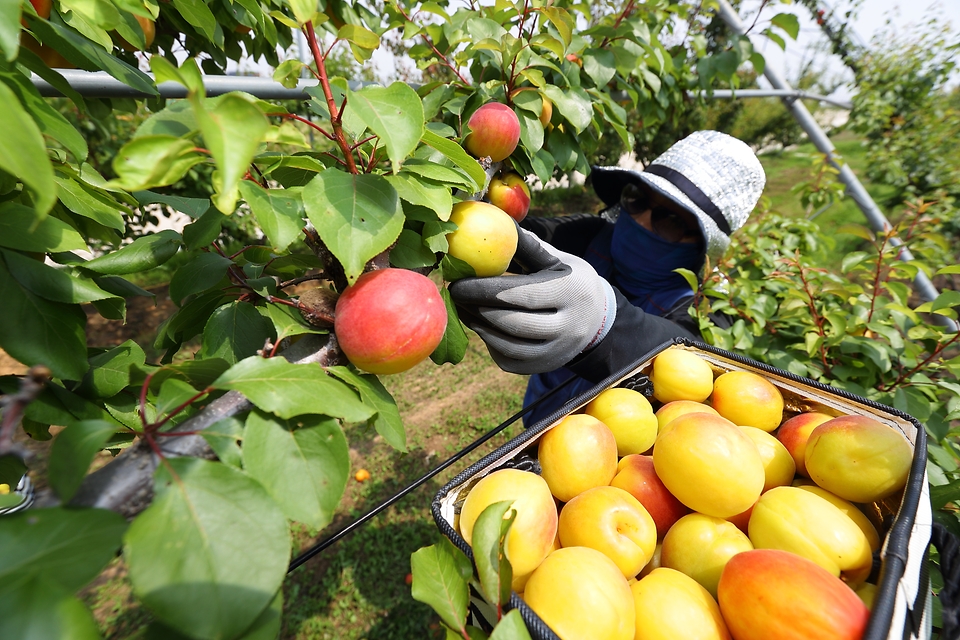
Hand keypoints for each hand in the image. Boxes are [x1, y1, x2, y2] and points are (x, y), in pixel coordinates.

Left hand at [448, 226, 616, 373]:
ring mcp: (558, 352)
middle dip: (477, 308)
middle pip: (513, 322)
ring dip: (479, 327)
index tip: (458, 281)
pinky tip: (478, 325)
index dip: (485, 290)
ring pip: (508, 345)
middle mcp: (569, 326)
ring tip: (462, 308)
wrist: (597, 319)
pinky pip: (509, 359)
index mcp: (571, 292)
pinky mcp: (544, 367)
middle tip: (455, 294)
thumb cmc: (568, 280)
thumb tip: (495, 224)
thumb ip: (527, 246)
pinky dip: (489, 342)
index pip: (522, 294)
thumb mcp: (556, 259)